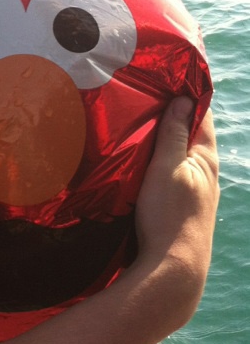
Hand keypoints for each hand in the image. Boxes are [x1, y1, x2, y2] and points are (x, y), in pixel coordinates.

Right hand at [134, 97, 218, 317]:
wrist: (172, 269)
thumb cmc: (168, 216)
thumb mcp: (168, 169)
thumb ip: (174, 135)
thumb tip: (183, 100)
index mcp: (206, 159)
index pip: (201, 114)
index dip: (187, 92)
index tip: (167, 73)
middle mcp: (205, 173)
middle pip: (189, 133)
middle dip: (171, 113)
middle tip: (144, 93)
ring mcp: (194, 191)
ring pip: (179, 154)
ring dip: (163, 138)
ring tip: (138, 121)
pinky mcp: (180, 206)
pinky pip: (170, 172)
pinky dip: (159, 159)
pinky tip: (140, 159)